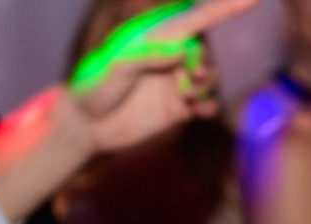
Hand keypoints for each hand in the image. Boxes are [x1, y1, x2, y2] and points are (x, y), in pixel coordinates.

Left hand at [71, 0, 252, 151]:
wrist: (85, 126)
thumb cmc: (93, 86)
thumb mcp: (114, 66)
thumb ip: (147, 56)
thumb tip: (182, 49)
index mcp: (156, 37)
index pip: (196, 20)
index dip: (225, 9)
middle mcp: (170, 57)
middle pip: (206, 51)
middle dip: (205, 61)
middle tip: (192, 74)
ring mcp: (176, 83)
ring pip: (209, 77)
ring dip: (207, 83)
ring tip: (188, 94)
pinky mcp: (178, 109)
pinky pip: (206, 104)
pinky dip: (209, 105)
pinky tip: (199, 110)